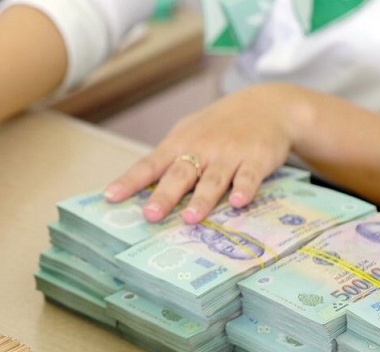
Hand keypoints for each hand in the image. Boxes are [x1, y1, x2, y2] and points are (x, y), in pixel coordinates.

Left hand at [104, 85, 298, 223]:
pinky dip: (245, 188)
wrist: (268, 106)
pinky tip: (239, 202)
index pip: (150, 164)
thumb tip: (138, 185)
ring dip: (202, 198)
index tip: (111, 197)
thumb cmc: (220, 126)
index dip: (130, 181)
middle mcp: (202, 148)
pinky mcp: (256, 158)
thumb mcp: (190, 134)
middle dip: (164, 196)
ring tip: (190, 218)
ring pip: (213, 179)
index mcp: (180, 144)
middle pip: (179, 174)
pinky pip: (249, 176)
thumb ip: (169, 158)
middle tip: (150, 215)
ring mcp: (229, 153)